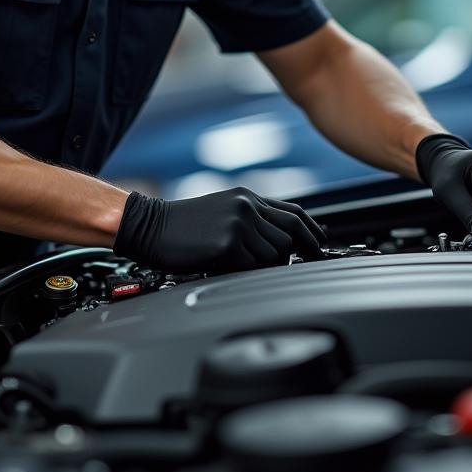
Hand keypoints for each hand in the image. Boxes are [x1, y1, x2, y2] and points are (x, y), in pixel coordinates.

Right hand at [114, 187, 326, 272]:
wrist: (150, 226)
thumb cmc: (183, 225)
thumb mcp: (223, 210)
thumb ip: (252, 219)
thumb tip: (282, 241)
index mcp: (247, 197)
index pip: (294, 212)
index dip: (313, 230)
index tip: (321, 244)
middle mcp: (247, 206)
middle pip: (291, 233)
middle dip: (303, 251)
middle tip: (309, 263)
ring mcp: (238, 224)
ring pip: (275, 254)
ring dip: (267, 266)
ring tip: (246, 266)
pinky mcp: (227, 244)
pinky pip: (254, 267)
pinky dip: (246, 273)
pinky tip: (229, 268)